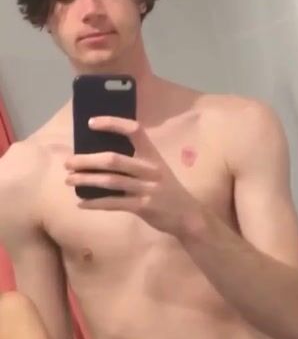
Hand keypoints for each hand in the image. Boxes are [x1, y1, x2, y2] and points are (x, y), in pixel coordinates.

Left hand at [65, 116, 203, 237]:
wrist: (188, 216)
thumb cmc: (167, 191)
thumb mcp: (157, 171)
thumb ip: (136, 163)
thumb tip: (100, 158)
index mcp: (153, 155)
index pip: (134, 130)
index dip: (112, 124)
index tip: (91, 122)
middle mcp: (150, 169)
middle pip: (113, 160)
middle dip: (87, 160)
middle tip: (69, 162)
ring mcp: (147, 188)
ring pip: (111, 181)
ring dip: (86, 180)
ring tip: (69, 180)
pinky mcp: (143, 207)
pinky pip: (114, 203)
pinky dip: (95, 203)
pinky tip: (81, 203)